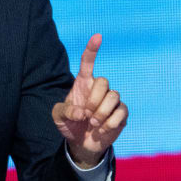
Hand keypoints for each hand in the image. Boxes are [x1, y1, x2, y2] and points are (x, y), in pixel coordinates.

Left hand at [51, 33, 127, 168]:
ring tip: (93, 123)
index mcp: (83, 84)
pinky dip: (110, 123)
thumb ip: (64, 111)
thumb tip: (80, 112)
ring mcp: (112, 100)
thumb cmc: (70, 124)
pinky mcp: (121, 113)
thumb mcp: (58, 117)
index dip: (92, 49)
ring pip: (114, 96)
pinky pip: (121, 111)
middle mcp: (99, 89)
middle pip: (104, 81)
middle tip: (86, 115)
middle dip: (94, 100)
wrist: (81, 143)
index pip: (88, 62)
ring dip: (101, 113)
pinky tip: (102, 129)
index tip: (97, 36)